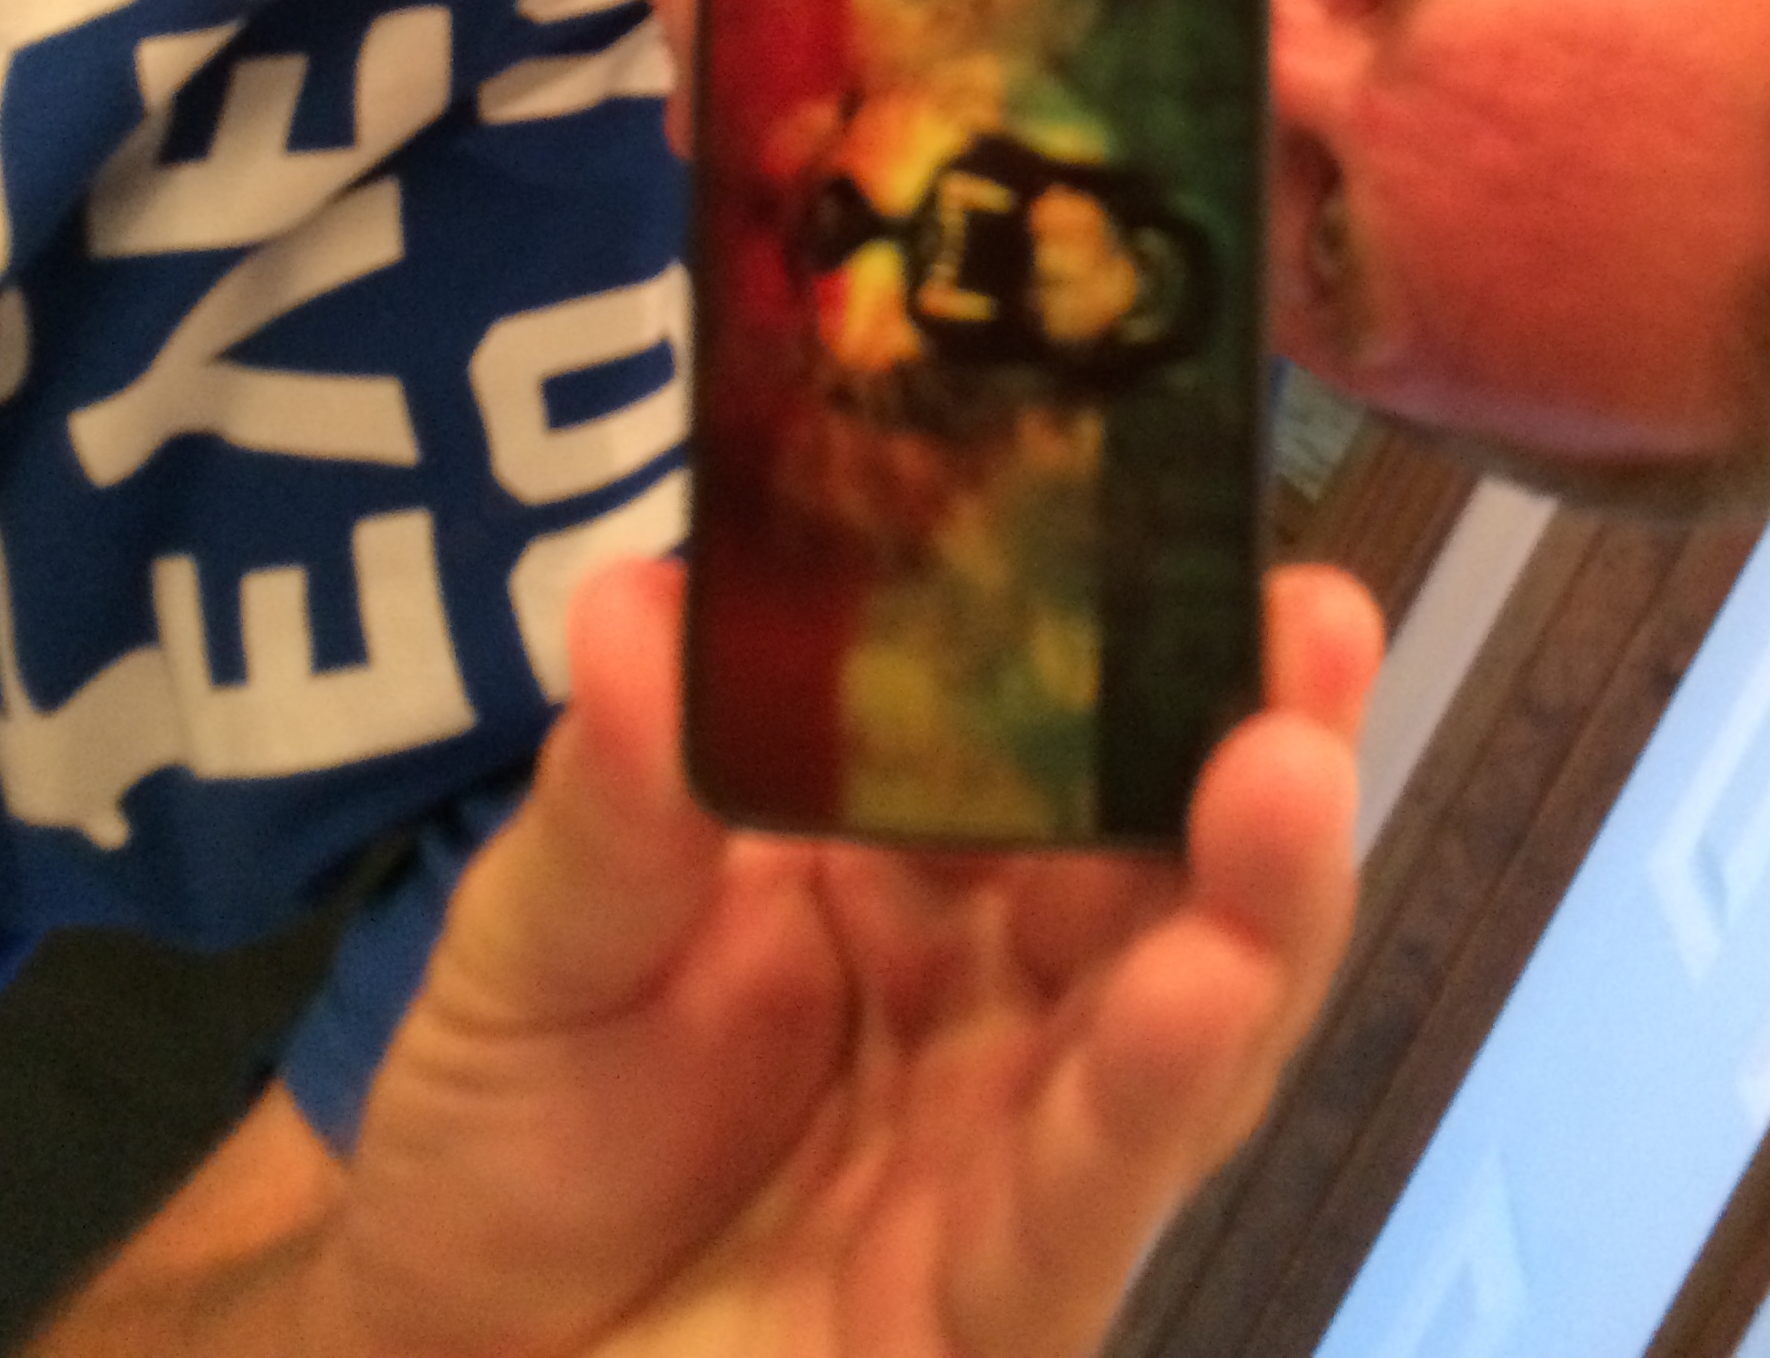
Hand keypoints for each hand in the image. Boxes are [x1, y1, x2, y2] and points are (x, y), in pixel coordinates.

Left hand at [318, 556, 1381, 1357]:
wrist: (456, 1350)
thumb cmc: (519, 1119)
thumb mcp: (543, 932)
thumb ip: (614, 795)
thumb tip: (633, 598)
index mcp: (918, 852)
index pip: (1058, 722)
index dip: (1137, 622)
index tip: (1193, 496)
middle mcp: (1006, 981)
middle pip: (1168, 855)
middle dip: (1257, 735)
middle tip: (1314, 619)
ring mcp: (1021, 1139)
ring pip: (1186, 1017)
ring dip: (1254, 900)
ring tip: (1291, 776)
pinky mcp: (1005, 1300)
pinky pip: (1093, 1191)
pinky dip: (1157, 1087)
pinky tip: (1206, 985)